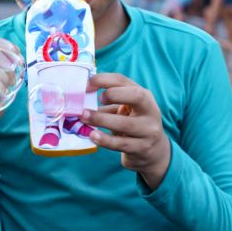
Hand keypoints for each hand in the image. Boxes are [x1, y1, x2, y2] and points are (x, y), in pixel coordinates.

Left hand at [82, 73, 170, 189]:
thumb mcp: (124, 108)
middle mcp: (150, 110)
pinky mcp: (142, 148)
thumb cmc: (132, 122)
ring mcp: (148, 130)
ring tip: (84, 118)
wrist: (152, 150)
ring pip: (126, 123)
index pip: (123, 80)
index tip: (86, 85)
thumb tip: (78, 100)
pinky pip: (122, 143)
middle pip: (136, 96)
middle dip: (114, 94)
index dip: (103, 80)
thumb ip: (107, 102)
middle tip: (96, 100)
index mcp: (143, 95)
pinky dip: (105, 140)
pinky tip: (93, 136)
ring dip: (101, 119)